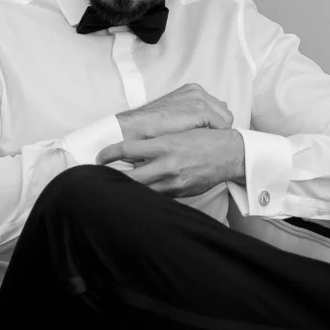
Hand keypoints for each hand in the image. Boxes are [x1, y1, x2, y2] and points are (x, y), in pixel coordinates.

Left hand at [100, 128, 245, 198]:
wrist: (230, 154)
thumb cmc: (204, 139)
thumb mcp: (178, 132)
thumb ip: (156, 141)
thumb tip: (134, 149)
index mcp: (165, 144)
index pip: (128, 150)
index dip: (109, 154)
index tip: (100, 156)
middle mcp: (167, 165)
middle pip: (130, 177)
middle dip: (112, 178)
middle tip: (99, 176)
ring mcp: (173, 182)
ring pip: (141, 190)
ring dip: (127, 188)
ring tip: (114, 186)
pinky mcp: (179, 193)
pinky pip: (156, 196)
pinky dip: (145, 194)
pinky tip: (137, 193)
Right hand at [115, 84, 232, 144]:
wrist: (135, 129)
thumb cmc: (152, 129)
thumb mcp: (175, 119)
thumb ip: (192, 119)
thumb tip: (209, 129)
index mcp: (192, 91)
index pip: (218, 109)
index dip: (214, 127)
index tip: (207, 140)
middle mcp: (197, 91)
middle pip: (225, 113)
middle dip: (218, 130)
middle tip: (207, 144)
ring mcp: (199, 99)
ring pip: (226, 120)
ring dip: (217, 134)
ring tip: (205, 146)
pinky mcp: (199, 109)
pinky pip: (221, 125)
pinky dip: (215, 137)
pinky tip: (204, 146)